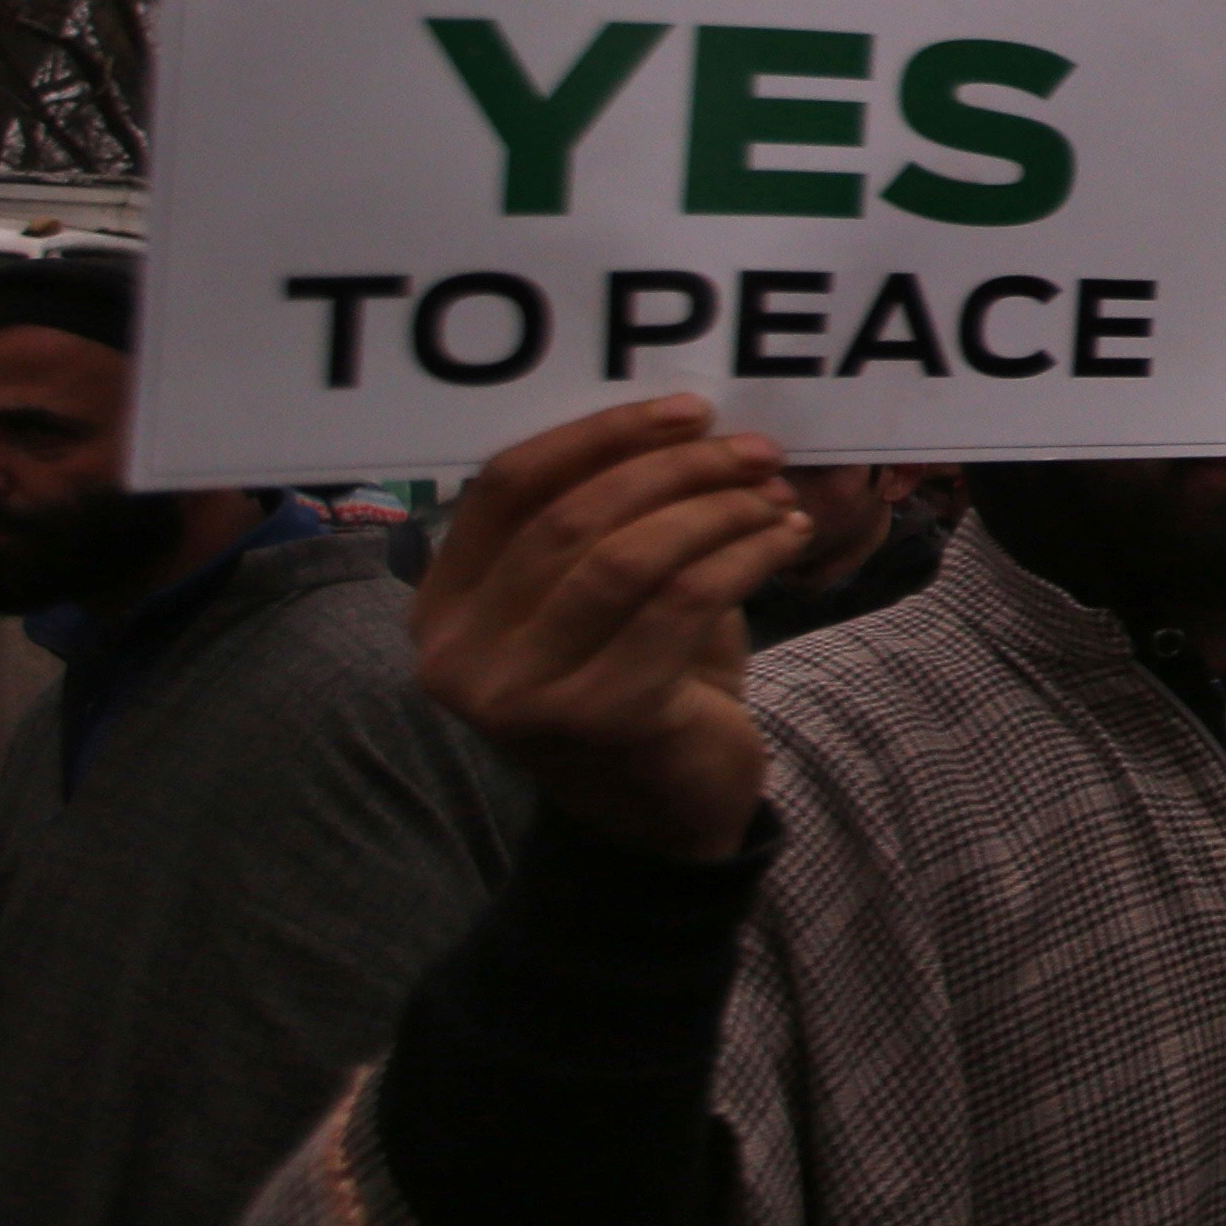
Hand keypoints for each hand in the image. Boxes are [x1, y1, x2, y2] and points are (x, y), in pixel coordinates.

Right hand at [413, 391, 798, 861]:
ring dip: (716, 509)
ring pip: (629, 556)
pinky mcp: (601, 717)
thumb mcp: (597, 599)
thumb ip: (606, 519)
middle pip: (571, 516)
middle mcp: (461, 656)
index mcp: (442, 610)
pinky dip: (745, 554)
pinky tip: (783, 539)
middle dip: (675, 468)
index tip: (683, 411)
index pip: (506, 486)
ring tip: (771, 494)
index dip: (598, 435)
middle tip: (751, 450)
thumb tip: (682, 422)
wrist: (662, 814)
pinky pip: (683, 600)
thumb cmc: (634, 681)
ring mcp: (524, 694)